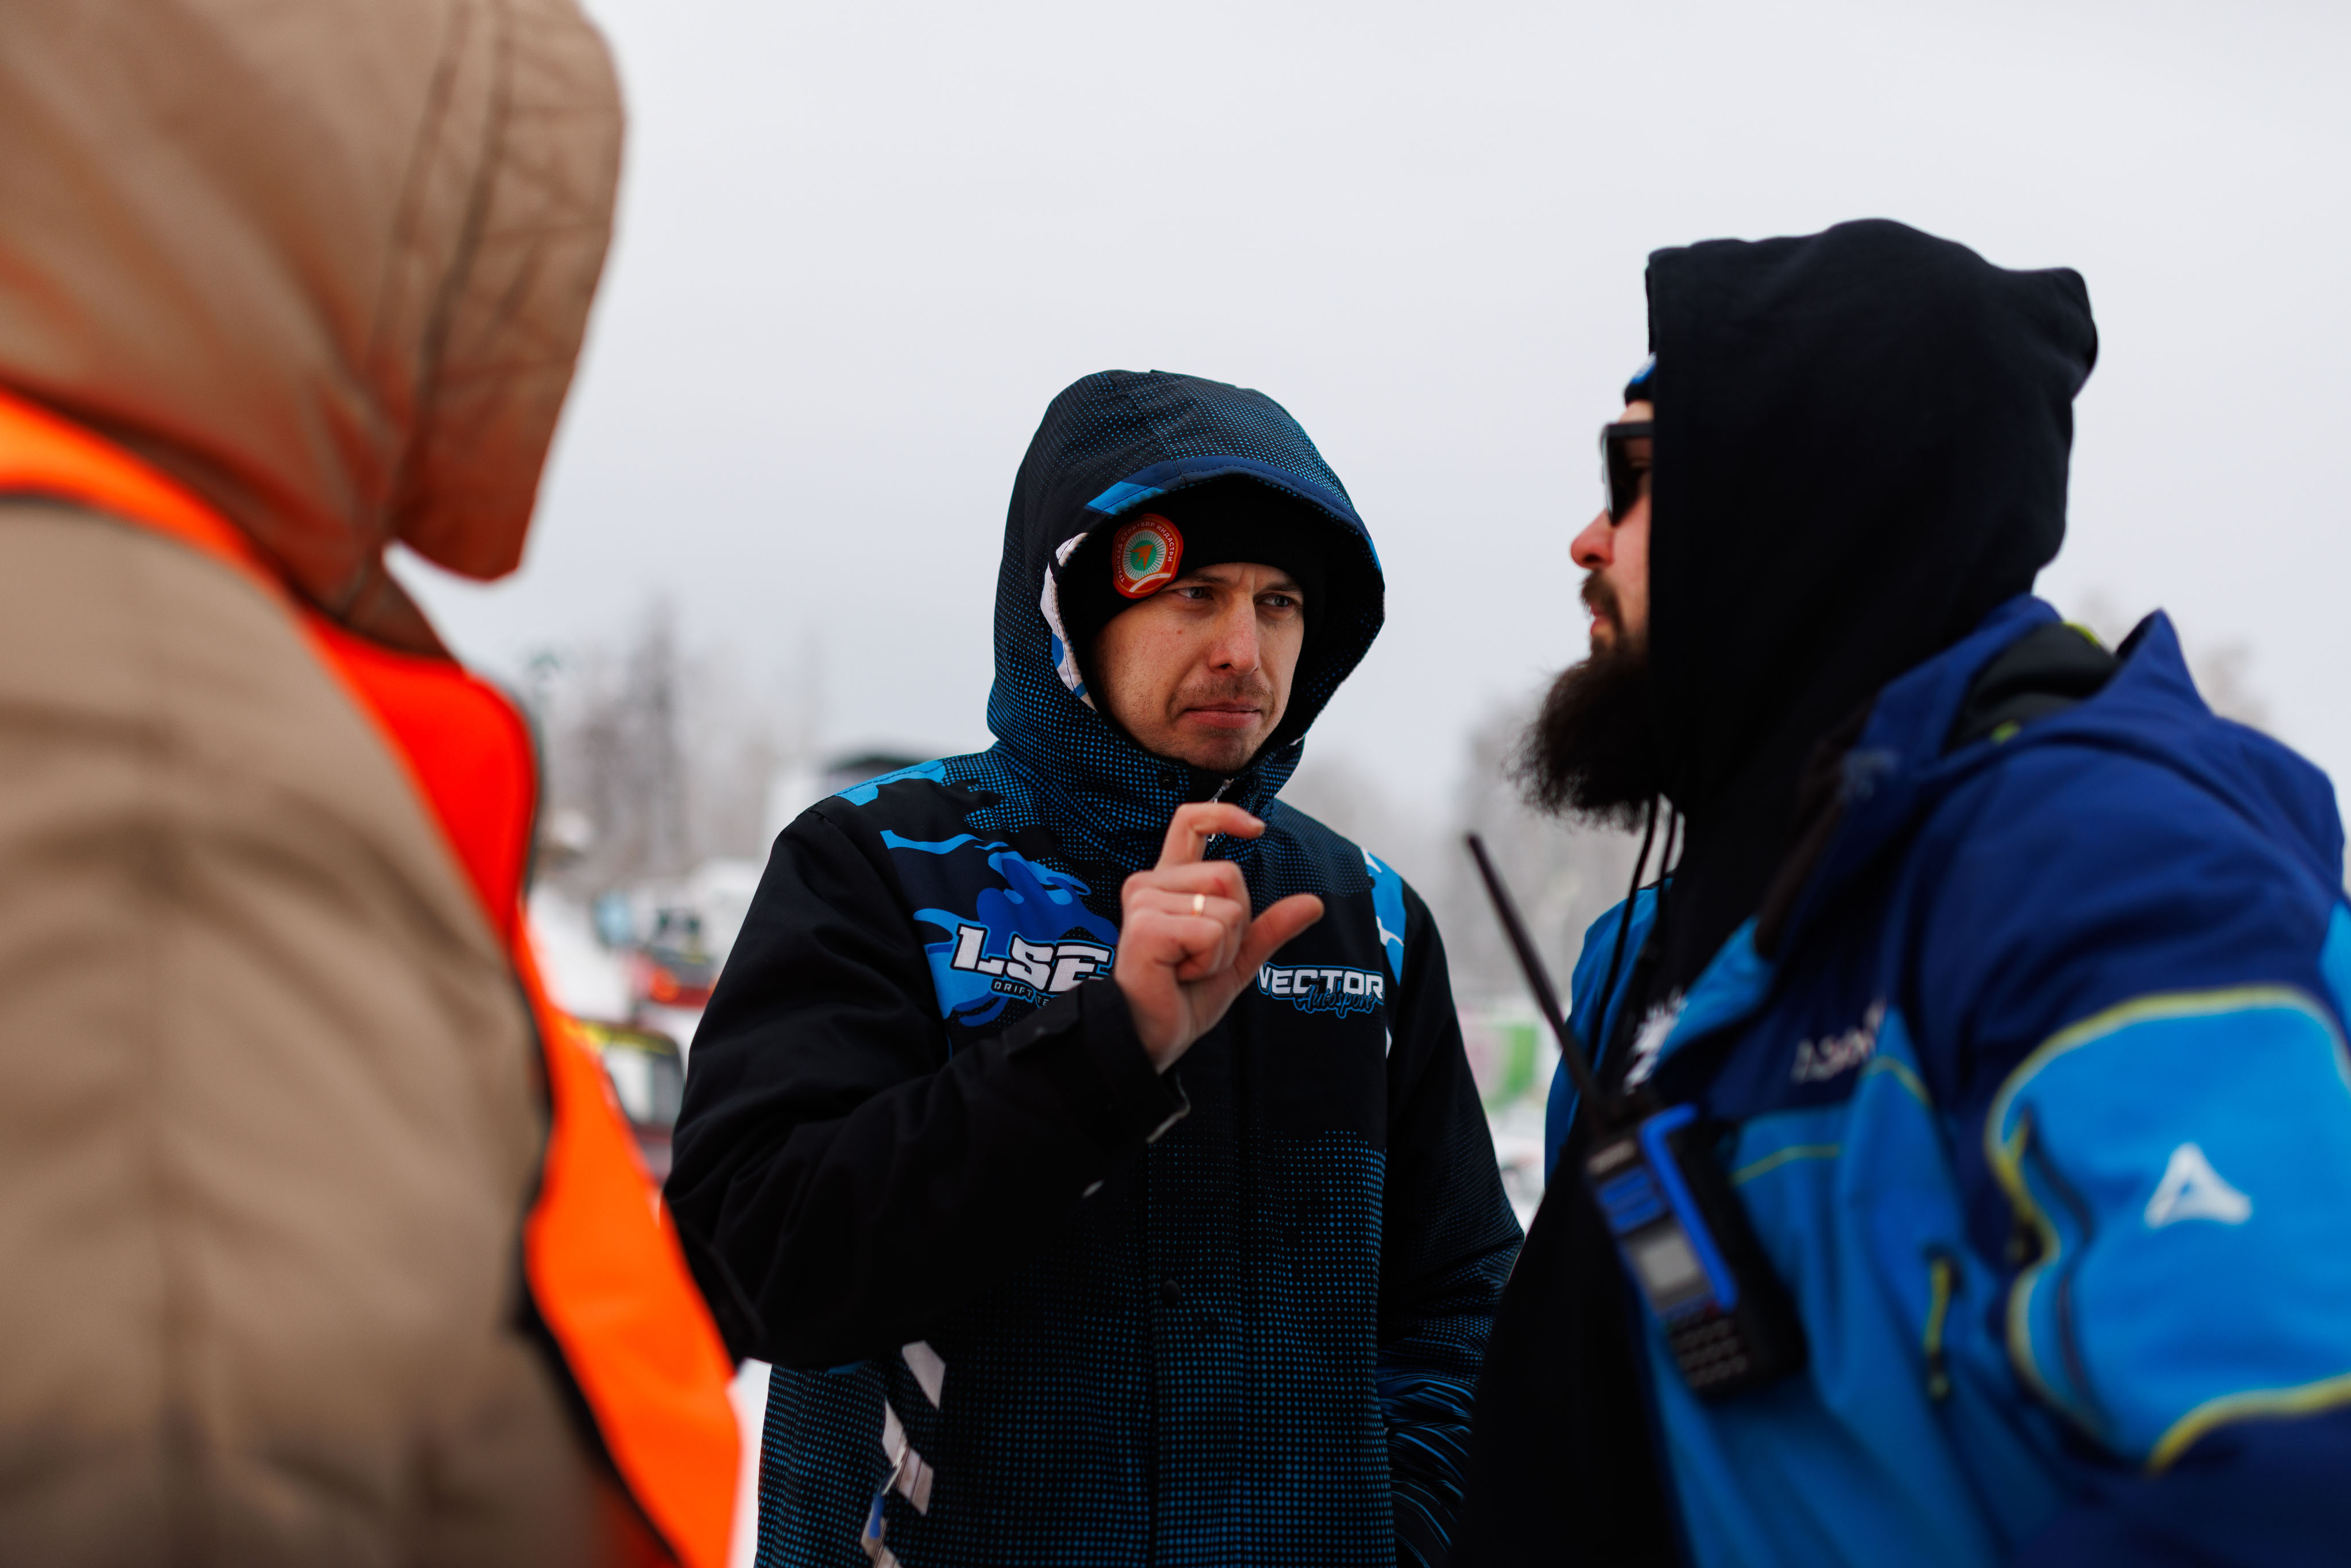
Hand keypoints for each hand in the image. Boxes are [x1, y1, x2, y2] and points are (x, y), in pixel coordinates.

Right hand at [1114, 803, 1323, 1071]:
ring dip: (1222, 949)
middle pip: (1229, 875)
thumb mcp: (1236, 959)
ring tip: (1188, 968)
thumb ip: (1268, 928)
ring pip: (1226, 906)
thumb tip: (1314, 902)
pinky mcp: (1147, 926)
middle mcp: (1150, 885)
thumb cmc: (1181, 997)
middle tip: (1201, 957)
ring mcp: (1144, 903)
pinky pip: (1212, 931)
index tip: (1257, 829)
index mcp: (1168, 884)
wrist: (1151, 1037)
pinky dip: (1210, 961)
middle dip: (1236, 924)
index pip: (1189, 823)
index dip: (1224, 815)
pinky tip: (1180, 974)